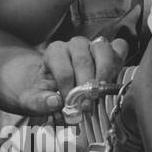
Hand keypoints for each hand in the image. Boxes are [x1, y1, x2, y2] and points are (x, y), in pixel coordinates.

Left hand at [0, 35, 127, 115]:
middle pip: (83, 60)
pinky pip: (119, 48)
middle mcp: (74, 45)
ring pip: (103, 49)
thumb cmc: (44, 91)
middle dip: (86, 85)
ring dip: (105, 73)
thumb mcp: (32, 99)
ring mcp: (93, 45)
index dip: (68, 89)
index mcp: (54, 52)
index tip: (71, 106)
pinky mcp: (109, 51)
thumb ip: (39, 101)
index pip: (63, 69)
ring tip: (101, 93)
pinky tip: (112, 80)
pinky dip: (119, 62)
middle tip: (87, 105)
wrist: (53, 84)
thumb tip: (55, 102)